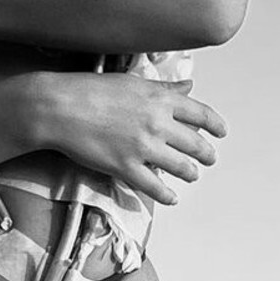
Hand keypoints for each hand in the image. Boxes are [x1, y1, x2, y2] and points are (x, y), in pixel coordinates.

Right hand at [35, 73, 226, 205]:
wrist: (58, 107)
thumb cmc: (89, 89)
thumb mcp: (131, 82)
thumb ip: (163, 87)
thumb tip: (188, 86)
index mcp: (160, 99)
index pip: (202, 114)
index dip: (216, 126)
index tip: (221, 133)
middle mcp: (157, 123)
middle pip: (197, 145)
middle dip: (207, 154)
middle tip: (209, 159)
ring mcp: (143, 147)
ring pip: (182, 168)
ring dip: (191, 174)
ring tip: (191, 175)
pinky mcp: (126, 167)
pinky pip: (155, 188)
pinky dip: (168, 196)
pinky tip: (172, 198)